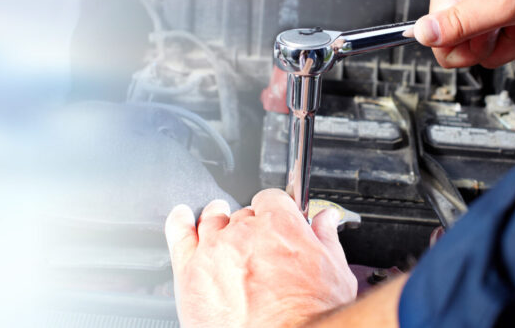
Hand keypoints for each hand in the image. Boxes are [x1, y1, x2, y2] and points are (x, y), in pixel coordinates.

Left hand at [164, 189, 356, 327]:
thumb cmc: (311, 317)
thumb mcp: (334, 274)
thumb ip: (326, 238)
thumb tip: (325, 220)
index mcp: (280, 226)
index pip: (272, 199)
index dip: (275, 209)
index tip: (275, 218)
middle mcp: (244, 233)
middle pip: (242, 213)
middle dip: (249, 225)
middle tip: (255, 244)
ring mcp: (214, 251)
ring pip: (211, 220)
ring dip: (217, 220)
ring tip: (220, 225)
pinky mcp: (190, 271)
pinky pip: (179, 234)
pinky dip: (180, 222)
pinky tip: (183, 218)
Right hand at [409, 0, 514, 67]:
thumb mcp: (497, 0)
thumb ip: (457, 23)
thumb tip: (419, 33)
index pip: (444, 50)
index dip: (473, 50)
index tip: (492, 30)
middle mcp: (469, 3)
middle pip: (481, 54)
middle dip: (513, 41)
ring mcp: (495, 8)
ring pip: (510, 47)